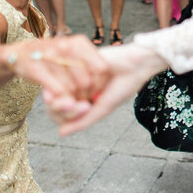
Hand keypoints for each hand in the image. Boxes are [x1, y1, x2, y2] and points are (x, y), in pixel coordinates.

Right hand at [10, 35, 109, 102]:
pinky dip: (59, 97)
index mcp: (79, 42)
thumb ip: (90, 62)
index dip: (101, 84)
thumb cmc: (53, 56)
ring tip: (70, 99)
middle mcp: (66, 46)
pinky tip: (58, 98)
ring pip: (70, 88)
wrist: (20, 53)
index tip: (96, 91)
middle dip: (85, 95)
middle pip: (86, 81)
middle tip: (82, 100)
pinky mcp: (34, 67)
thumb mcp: (73, 52)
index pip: (101, 68)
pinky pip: (54, 89)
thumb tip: (106, 82)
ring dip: (71, 99)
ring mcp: (49, 55)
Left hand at [51, 43, 168, 135]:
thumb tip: (60, 133)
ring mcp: (76, 74)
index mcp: (81, 101)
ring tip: (95, 90)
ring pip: (60, 88)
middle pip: (55, 102)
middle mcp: (75, 88)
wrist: (137, 64)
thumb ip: (82, 121)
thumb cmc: (124, 86)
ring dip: (79, 91)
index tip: (84, 112)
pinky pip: (69, 72)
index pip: (59, 113)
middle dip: (67, 107)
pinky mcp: (79, 59)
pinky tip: (97, 77)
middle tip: (86, 105)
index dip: (63, 115)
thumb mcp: (104, 108)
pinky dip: (82, 78)